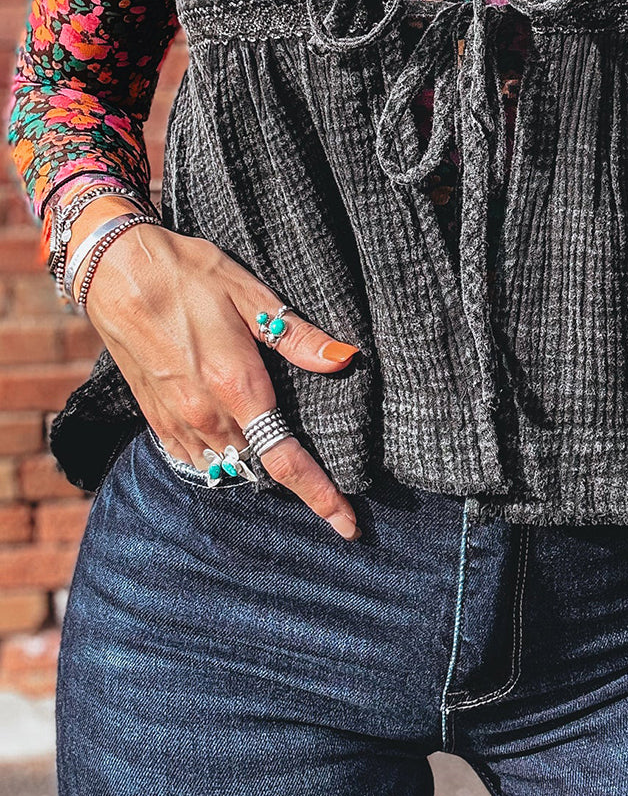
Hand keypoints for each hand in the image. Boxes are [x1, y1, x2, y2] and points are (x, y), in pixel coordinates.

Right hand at [69, 196, 361, 538]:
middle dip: (291, 476)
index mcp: (236, 386)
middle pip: (259, 469)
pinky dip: (220, 459)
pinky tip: (234, 443)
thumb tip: (343, 359)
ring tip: (278, 455)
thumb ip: (296, 336)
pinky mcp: (154, 417)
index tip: (347, 525)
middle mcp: (205, 414)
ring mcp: (176, 420)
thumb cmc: (186, 273)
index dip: (319, 495)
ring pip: (226, 468)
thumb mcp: (249, 294)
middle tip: (325, 477)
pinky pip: (194, 459)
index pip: (284, 460)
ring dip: (253, 467)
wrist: (113, 270)